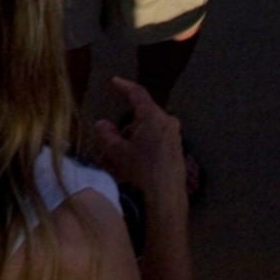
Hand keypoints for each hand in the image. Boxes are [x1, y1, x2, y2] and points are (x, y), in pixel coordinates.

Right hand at [80, 76, 185, 210]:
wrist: (165, 197)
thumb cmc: (140, 170)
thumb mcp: (116, 152)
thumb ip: (106, 134)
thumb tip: (102, 123)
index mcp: (153, 116)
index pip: (137, 93)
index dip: (123, 86)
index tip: (113, 82)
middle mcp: (167, 122)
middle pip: (143, 115)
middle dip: (126, 124)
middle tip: (112, 139)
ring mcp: (175, 137)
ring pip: (150, 130)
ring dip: (134, 138)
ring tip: (120, 157)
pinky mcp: (178, 152)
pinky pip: (157, 142)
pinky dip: (144, 147)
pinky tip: (134, 164)